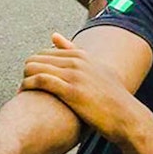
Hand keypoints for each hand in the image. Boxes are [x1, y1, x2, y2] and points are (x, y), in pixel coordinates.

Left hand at [20, 33, 146, 145]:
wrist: (127, 118)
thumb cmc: (111, 99)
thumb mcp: (98, 72)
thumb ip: (76, 54)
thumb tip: (54, 35)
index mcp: (85, 57)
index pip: (47, 51)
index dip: (38, 66)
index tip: (37, 79)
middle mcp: (80, 63)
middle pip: (37, 58)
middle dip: (28, 71)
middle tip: (29, 86)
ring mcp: (76, 76)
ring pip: (35, 67)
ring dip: (25, 78)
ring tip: (25, 91)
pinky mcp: (72, 92)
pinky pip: (40, 81)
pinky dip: (28, 85)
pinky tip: (26, 93)